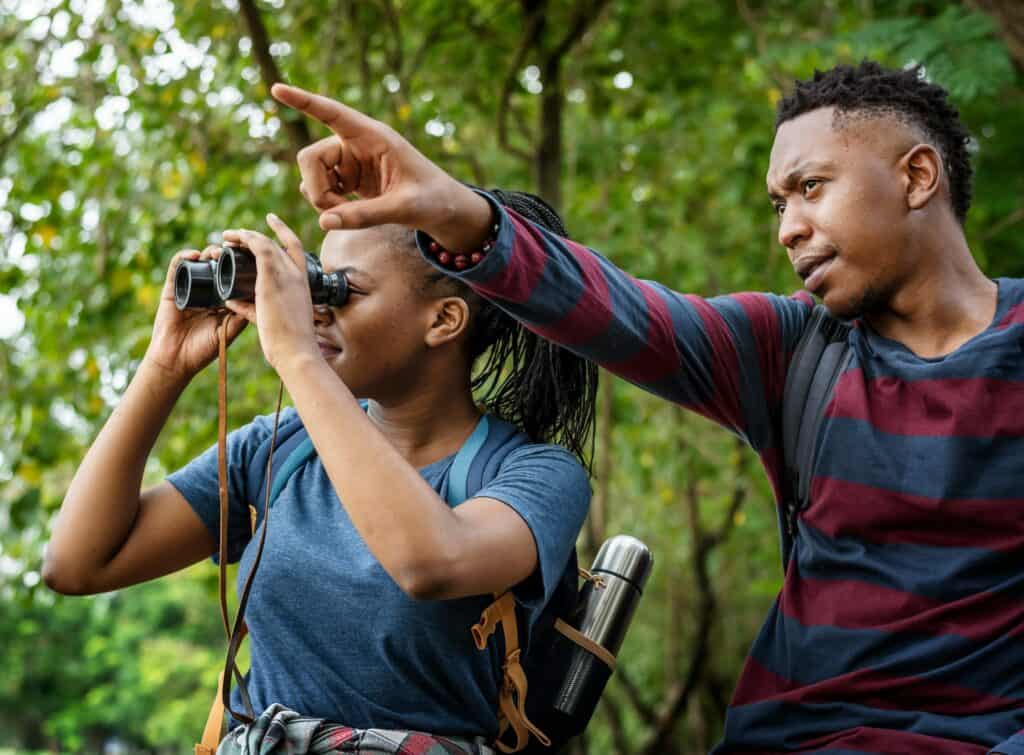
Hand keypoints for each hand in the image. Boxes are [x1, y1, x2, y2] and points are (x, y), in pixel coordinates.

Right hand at [143, 246, 245, 381]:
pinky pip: (176, 268)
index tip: (249, 258)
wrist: (176, 361)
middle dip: (225, 256)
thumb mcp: (229, 331)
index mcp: (222, 301)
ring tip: (216, 252)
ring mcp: (188, 288)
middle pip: (217, 266)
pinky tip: (194, 255)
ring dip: (208, 253)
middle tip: (231, 252)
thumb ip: (242, 315)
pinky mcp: (171, 288)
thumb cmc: (203, 350)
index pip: (232, 278)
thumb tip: (258, 296)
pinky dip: (184, 257)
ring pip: (199, 263)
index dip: (239, 266)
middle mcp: (206, 292)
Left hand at [221, 214, 319, 374]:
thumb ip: (251, 309)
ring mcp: (287, 275)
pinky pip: (260, 248)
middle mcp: (297, 275)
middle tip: (237, 235)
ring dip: (246, 235)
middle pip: (279, 243)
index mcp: (301, 285)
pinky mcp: (273, 278)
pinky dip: (246, 239)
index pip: (296, 250)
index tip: (272, 221)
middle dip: (257, 235)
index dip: (284, 233)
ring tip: (228, 236)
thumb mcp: (271, 320)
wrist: (297, 352)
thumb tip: (231, 301)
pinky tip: (232, 238)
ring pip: (266, 243)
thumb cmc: (289, 344)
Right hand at [271, 82, 493, 252]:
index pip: (332, 113)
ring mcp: (350, 162)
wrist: (442, 209)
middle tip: (335, 212)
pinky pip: (320, 190)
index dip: (304, 102)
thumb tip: (324, 222)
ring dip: (322, 200)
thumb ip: (365, 215)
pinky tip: (348, 214)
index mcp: (374, 136)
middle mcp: (356, 144)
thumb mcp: (403, 209)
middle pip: (310, 158)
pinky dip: (328, 207)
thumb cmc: (432, 200)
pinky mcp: (348, 179)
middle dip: (316, 188)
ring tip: (351, 215)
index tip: (276, 89)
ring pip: (312, 177)